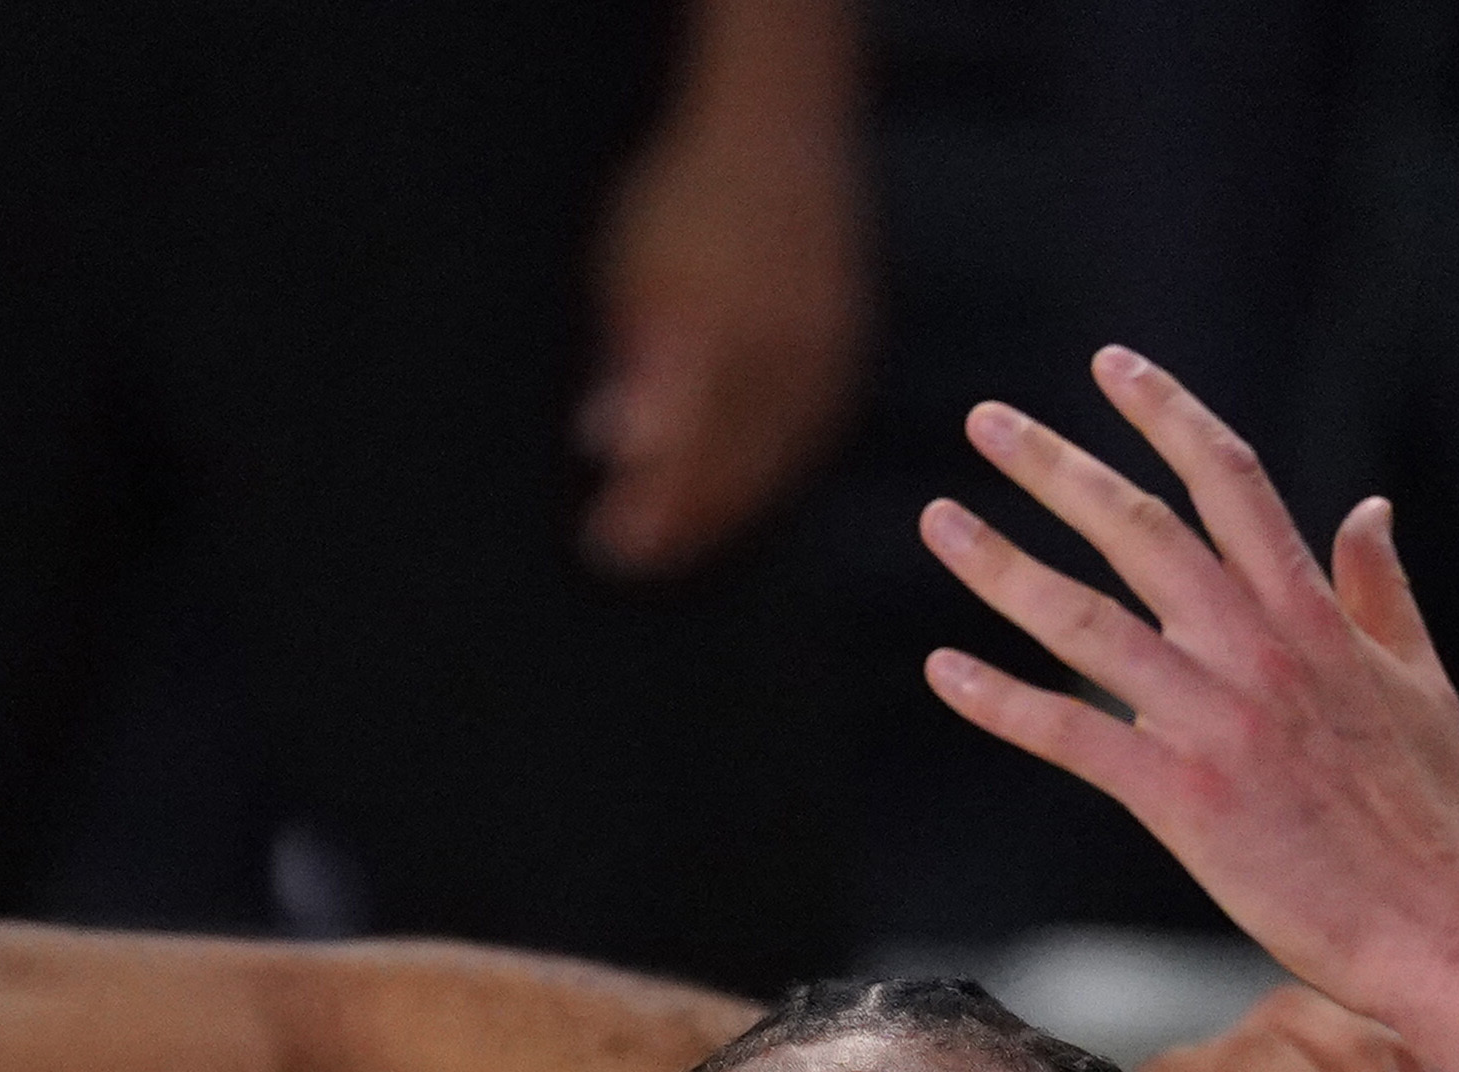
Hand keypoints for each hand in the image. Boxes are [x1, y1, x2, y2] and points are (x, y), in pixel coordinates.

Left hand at [578, 9, 867, 576]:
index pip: (681, 447)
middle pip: (732, 466)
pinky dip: (771, 468)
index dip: (649, 507)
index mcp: (718, 329)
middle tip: (634, 557)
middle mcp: (780, 346)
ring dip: (727, 506)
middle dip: (683, 520)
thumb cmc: (688, 195)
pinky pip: (810, 431)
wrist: (782, 128)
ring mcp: (824, 348)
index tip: (609, 549)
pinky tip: (739, 484)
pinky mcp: (850, 347)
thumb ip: (633, 361)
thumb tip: (608, 444)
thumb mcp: (633, 270)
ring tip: (681, 534)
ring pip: (778, 458)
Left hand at [922, 349, 1458, 1015]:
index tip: (1110, 367)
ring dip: (1003, 566)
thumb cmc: (1434, 816)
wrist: (1439, 922)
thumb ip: (1383, 592)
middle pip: (1139, 530)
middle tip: (986, 422)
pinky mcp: (1184, 797)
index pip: (1230, 482)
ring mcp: (1216, 721)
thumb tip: (1366, 509)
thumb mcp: (1421, 683)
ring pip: (1087, 622)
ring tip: (940, 521)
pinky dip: (1004, 702)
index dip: (1167, 415)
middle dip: (1056, 468)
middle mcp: (1256, 650)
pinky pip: (1073, 737)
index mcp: (1312, 615)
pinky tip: (945, 670)